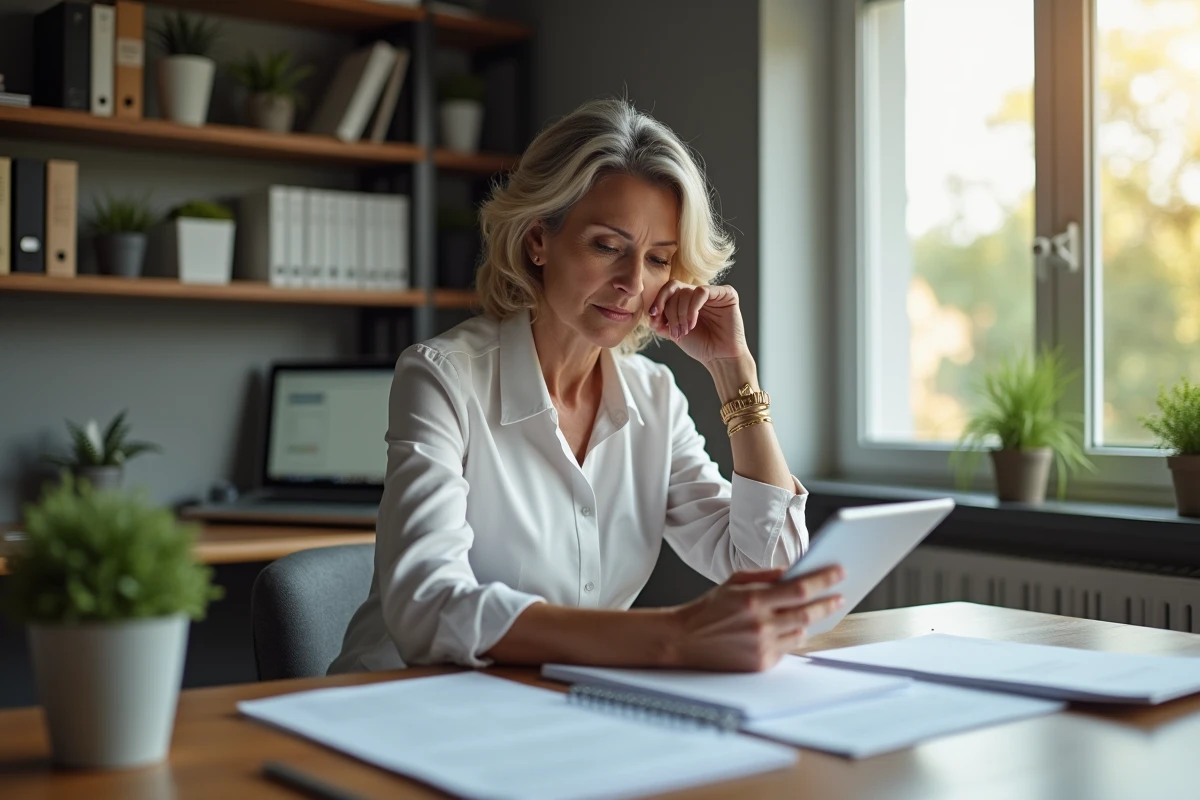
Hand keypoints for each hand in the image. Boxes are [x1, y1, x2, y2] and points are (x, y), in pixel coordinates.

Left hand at [648, 282, 748, 364]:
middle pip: (674, 289)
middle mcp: (699, 293)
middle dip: (670, 311)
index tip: (653, 314)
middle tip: (674, 331)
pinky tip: (692, 323)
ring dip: (681, 313)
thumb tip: (651, 313)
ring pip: (686, 291)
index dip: (659, 300)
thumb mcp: (673, 332)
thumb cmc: (700, 345)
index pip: (669, 289)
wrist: (718, 357)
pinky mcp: (726, 294)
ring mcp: (713, 292)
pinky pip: (702, 292)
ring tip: (685, 330)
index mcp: (687, 299)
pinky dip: (693, 308)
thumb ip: (660, 321)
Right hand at [664, 565, 845, 671]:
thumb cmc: (708, 609)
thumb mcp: (734, 582)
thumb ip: (765, 577)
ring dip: (811, 620)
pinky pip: (787, 648)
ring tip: (817, 610)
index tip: (839, 572)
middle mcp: (760, 625)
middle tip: (839, 595)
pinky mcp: (761, 663)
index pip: (799, 588)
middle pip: (807, 612)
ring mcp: (762, 646)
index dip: (823, 580)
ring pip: (801, 632)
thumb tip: (793, 572)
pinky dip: (791, 636)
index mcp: (753, 600)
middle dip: (828, 602)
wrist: (684, 640)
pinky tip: (791, 628)